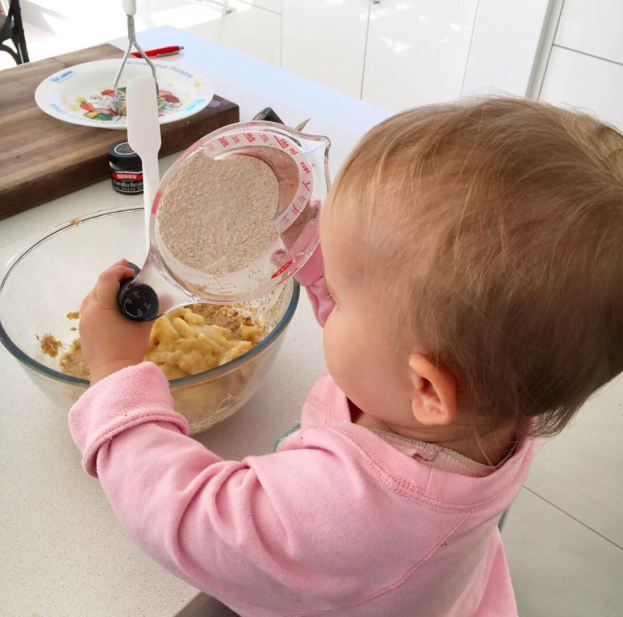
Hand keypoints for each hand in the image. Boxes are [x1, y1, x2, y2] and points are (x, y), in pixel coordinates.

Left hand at [79, 259, 151, 384]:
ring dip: (105, 288)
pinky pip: (90, 308)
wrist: (113, 373)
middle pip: (97, 284)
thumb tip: (163, 299)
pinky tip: (112, 305)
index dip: (119, 269)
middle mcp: (89, 310)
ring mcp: (84, 320)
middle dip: (112, 276)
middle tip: (128, 272)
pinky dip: (100, 300)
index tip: (132, 271)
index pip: (106, 278)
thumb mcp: (143, 326)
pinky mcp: (84, 330)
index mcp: (102, 306)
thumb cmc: (129, 349)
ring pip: (92, 296)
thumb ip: (151, 309)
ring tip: (120, 287)